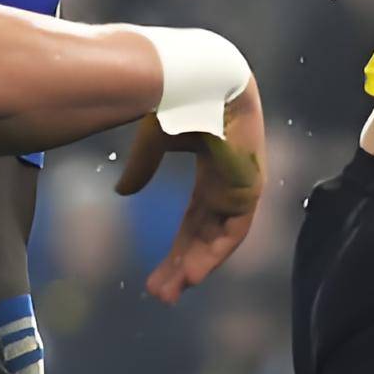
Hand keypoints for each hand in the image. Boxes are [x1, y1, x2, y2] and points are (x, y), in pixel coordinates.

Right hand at [119, 79, 268, 299]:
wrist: (204, 77)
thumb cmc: (181, 100)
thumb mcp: (155, 142)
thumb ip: (143, 168)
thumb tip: (122, 193)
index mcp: (211, 174)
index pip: (194, 223)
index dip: (178, 249)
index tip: (157, 277)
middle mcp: (228, 186)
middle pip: (205, 237)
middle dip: (183, 266)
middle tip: (161, 295)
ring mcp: (242, 188)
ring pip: (220, 240)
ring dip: (198, 266)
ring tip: (174, 291)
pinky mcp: (250, 187)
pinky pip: (234, 230)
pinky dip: (214, 253)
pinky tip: (194, 273)